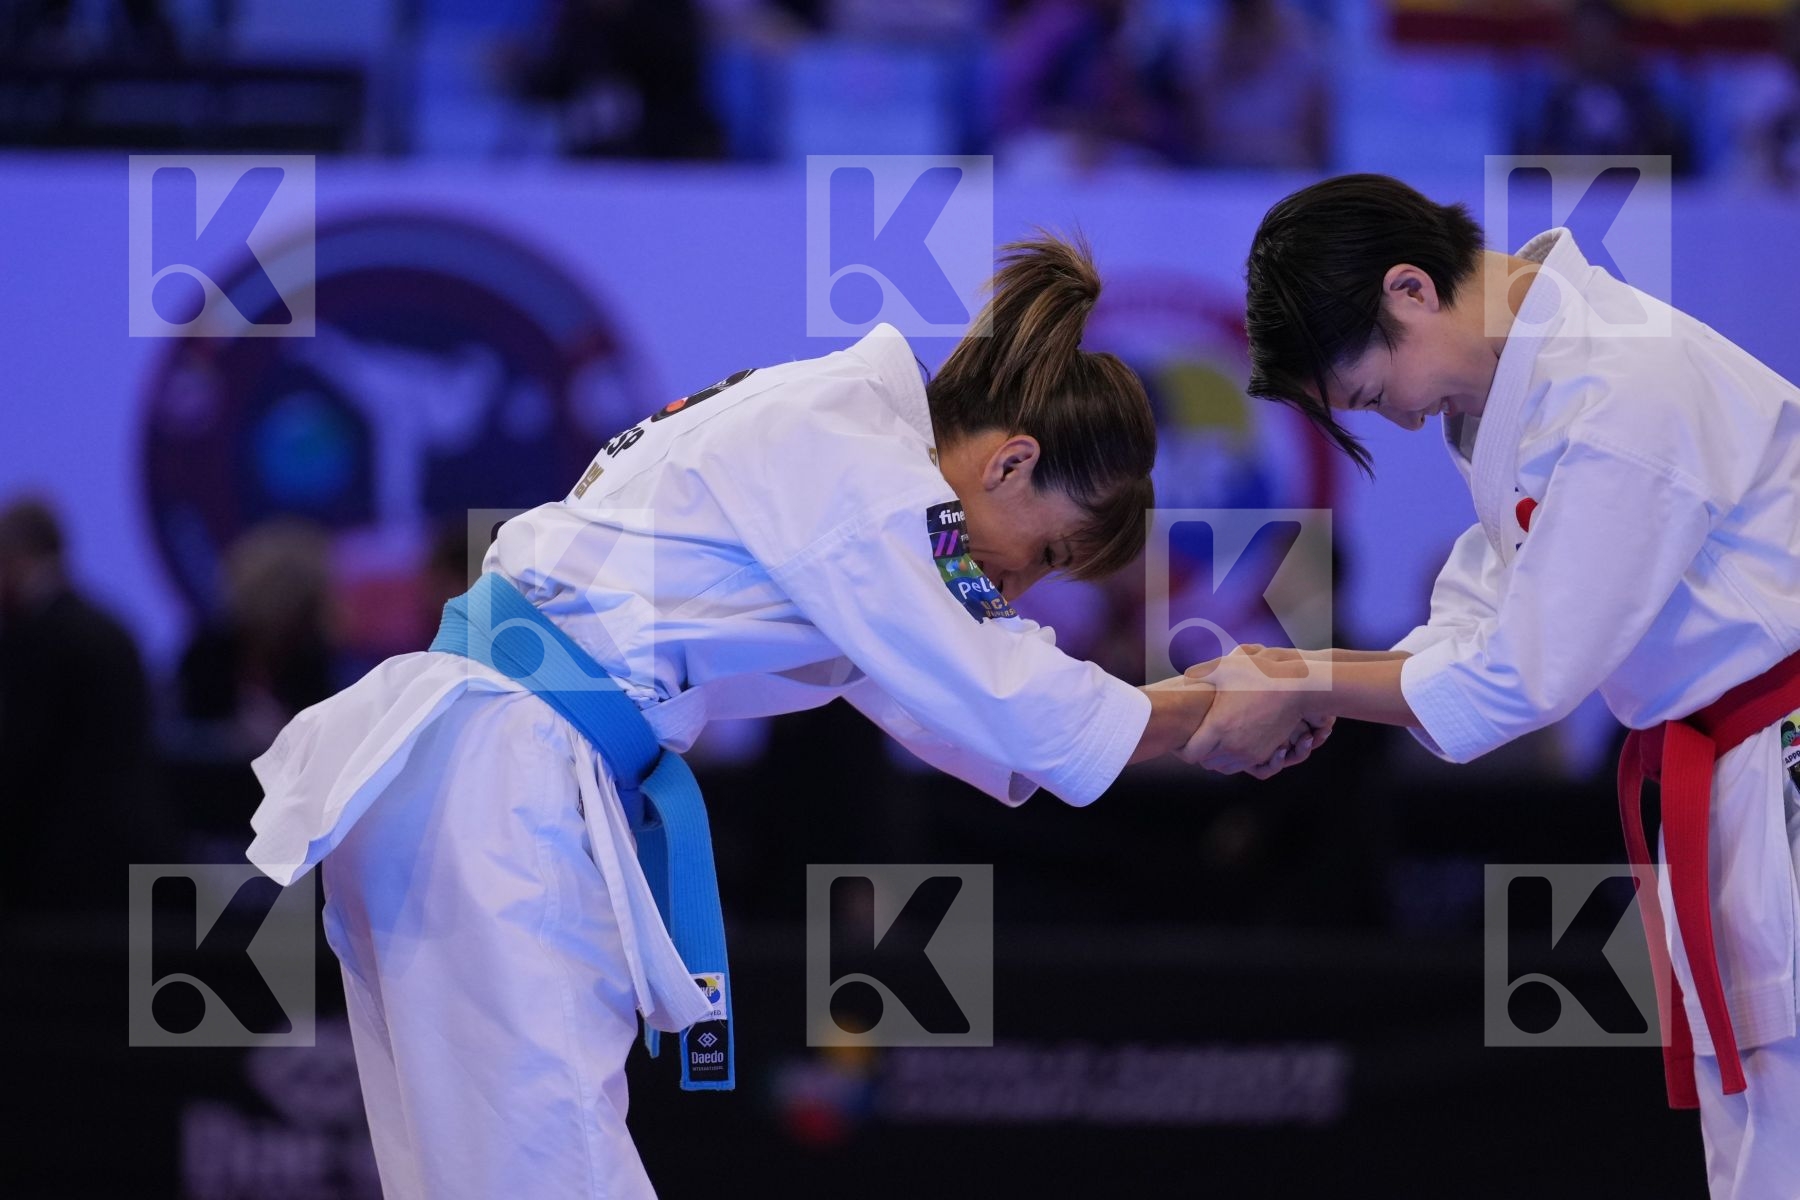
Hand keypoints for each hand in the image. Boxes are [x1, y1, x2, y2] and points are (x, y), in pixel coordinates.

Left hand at [1177, 646, 1330, 776]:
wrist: (1296, 688)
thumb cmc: (1259, 675)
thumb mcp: (1224, 668)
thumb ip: (1198, 673)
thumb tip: (1183, 678)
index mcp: (1218, 728)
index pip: (1190, 753)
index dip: (1181, 748)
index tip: (1180, 738)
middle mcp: (1233, 746)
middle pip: (1205, 762)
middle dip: (1197, 753)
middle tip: (1194, 738)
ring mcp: (1250, 753)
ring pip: (1223, 767)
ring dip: (1216, 758)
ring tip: (1212, 742)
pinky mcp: (1264, 754)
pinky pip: (1241, 766)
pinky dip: (1233, 759)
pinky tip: (1230, 742)